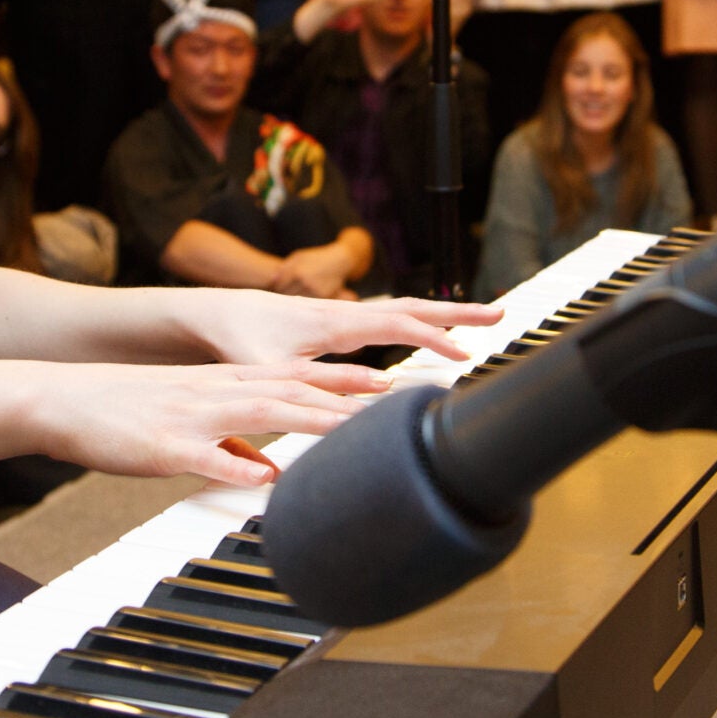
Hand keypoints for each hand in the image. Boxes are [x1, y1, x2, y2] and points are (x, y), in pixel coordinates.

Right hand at [27, 359, 384, 486]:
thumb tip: (268, 469)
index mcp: (222, 384)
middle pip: (289, 390)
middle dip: (341, 394)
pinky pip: (205, 457)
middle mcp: (215, 392)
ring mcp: (190, 417)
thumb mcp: (187, 419)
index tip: (386, 382)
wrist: (63, 400)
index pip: (293, 376)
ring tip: (347, 427)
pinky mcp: (163, 446)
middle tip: (390, 396)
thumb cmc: (124, 413)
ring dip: (307, 418)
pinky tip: (265, 478)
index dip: (341, 378)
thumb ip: (231, 442)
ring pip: (258, 413)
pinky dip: (236, 465)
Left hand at [186, 290, 501, 366]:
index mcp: (335, 322)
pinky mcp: (342, 321)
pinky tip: (433, 333)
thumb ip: (294, 388)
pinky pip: (392, 316)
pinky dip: (420, 320)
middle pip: (412, 306)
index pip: (395, 324)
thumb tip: (330, 410)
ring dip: (444, 314)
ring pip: (405, 309)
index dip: (431, 337)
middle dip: (457, 311)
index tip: (463, 353)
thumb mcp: (262, 370)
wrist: (217, 314)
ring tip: (481, 320)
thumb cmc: (238, 342)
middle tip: (499, 314)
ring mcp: (347, 314)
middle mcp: (347, 312)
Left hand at [268, 244, 358, 299]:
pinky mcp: (324, 297)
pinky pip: (310, 304)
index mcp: (296, 271)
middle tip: (278, 301)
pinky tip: (302, 302)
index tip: (272, 293)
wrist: (340, 260)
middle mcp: (304, 281)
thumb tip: (272, 281)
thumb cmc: (316, 257)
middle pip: (286, 296)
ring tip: (289, 303)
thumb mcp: (299, 257)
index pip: (278, 287)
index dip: (274, 291)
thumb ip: (284, 267)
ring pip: (297, 302)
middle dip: (282, 299)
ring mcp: (315, 290)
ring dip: (292, 303)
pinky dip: (305, 305)